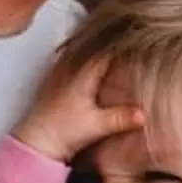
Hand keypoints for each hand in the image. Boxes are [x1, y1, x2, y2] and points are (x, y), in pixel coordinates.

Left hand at [12, 55, 146, 162]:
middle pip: (93, 49)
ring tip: (112, 45)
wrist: (37, 142)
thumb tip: (144, 115)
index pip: (106, 52)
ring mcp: (60, 75)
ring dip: (95, 50)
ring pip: (80, 54)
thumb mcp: (97, 126)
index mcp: (82, 75)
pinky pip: (70, 63)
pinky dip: (82, 61)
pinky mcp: (53, 84)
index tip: (138, 42)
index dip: (122, 46)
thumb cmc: (64, 132)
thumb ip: (121, 118)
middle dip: (110, 45)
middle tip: (128, 41)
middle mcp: (69, 70)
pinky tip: (89, 65)